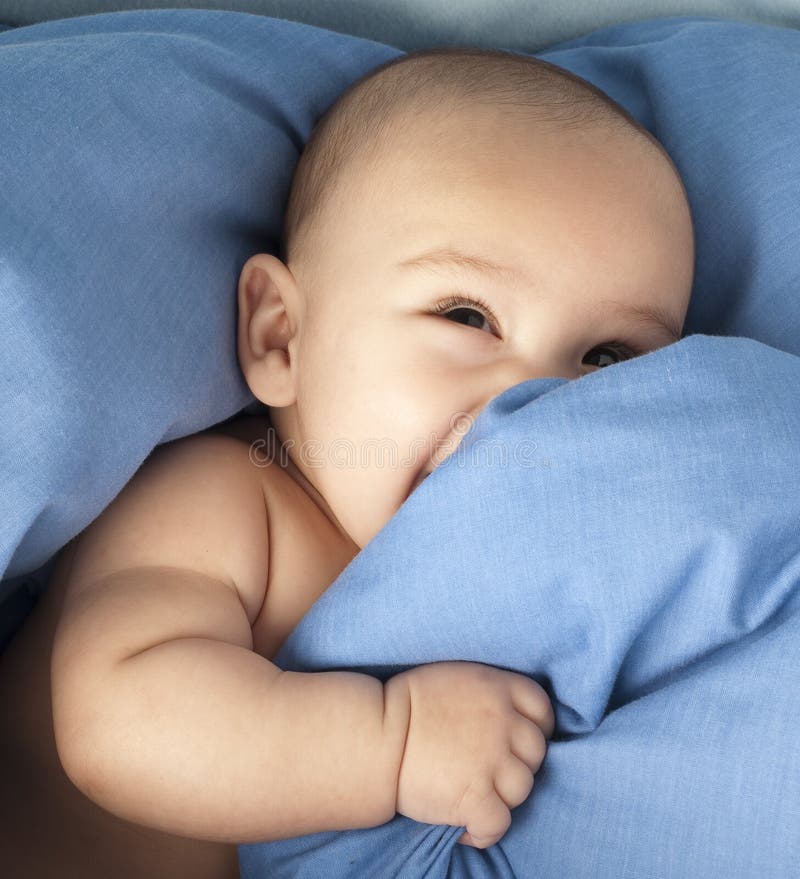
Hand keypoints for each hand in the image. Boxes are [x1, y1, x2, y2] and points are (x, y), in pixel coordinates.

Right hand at [386, 661, 553, 848]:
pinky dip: (485, 831)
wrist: (374, 736)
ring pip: (522, 788)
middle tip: (489, 771)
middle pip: (535, 751)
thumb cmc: (404, 705)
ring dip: (502, 796)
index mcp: (496, 688)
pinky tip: (465, 828)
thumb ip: (486, 694)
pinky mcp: (474, 796)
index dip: (537, 727)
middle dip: (517, 763)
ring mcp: (491, 760)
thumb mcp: (453, 679)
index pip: (541, 708)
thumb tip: (506, 716)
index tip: (518, 741)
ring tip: (474, 796)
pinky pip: (499, 823)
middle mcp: (501, 721)